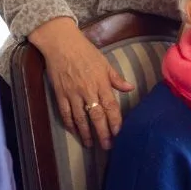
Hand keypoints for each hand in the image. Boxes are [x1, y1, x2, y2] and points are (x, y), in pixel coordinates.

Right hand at [29, 17, 133, 148]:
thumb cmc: (85, 51)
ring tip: (90, 144)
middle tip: (107, 146)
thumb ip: (116, 78)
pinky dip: (70, 124)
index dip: (115, 122)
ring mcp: (73, 94)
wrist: (61, 44)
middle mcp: (88, 91)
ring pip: (80, 119)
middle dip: (102, 133)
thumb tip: (130, 88)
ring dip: (86, 133)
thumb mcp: (104, 62)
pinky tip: (74, 132)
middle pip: (97, 116)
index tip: (119, 133)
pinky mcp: (60, 94)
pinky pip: (65, 113)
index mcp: (101, 83)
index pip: (111, 107)